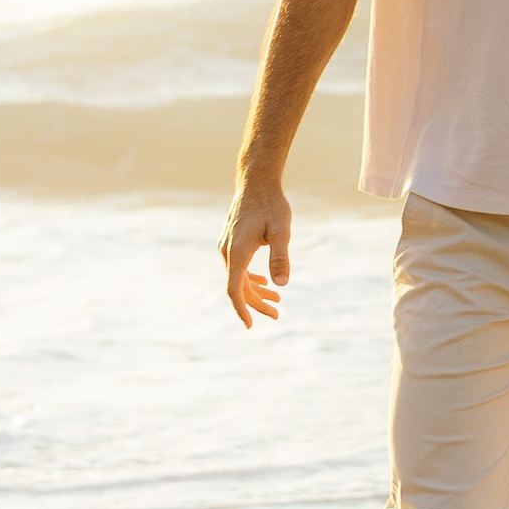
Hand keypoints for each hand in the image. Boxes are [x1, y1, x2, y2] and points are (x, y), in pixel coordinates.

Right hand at [221, 179, 290, 327]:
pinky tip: (265, 283)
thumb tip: (281, 284)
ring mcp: (227, 247)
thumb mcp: (280, 230)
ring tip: (276, 302)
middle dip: (256, 303)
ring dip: (256, 291)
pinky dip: (251, 278)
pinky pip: (239, 267)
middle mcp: (227, 252)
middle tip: (277, 315)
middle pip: (239, 287)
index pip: (235, 289)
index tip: (249, 325)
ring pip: (239, 277)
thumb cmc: (271, 205)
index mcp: (237, 252)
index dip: (242, 309)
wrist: (256, 182)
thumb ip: (280, 256)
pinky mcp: (232, 242)